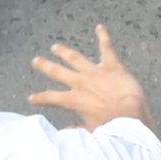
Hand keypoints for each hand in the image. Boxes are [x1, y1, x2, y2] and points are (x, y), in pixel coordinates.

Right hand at [29, 25, 155, 131]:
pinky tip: (100, 27)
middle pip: (58, 72)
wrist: (129, 116)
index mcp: (74, 100)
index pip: (51, 98)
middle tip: (36, 60)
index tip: (31, 98)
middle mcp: (80, 83)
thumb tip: (68, 132)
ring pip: (75, 58)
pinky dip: (103, 36)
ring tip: (56, 46)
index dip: (40, 98)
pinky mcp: (111, 66)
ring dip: (65, 51)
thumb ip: (78, 131)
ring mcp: (94, 72)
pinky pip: (106, 47)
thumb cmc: (111, 128)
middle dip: (45, 66)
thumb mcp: (90, 132)